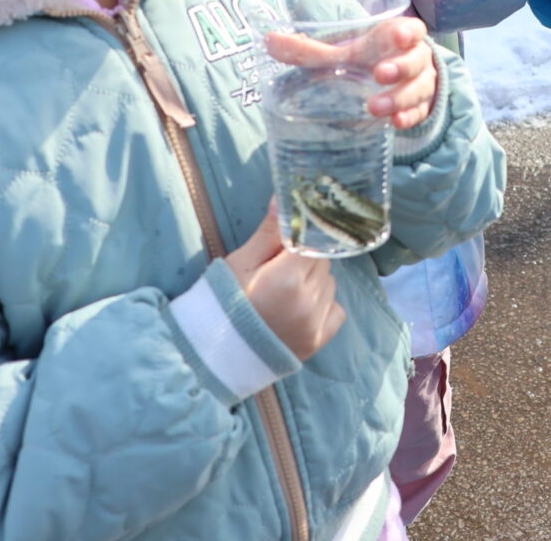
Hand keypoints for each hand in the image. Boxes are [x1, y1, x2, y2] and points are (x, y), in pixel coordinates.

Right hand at [226, 205, 344, 360]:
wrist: (214, 354)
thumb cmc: (223, 303)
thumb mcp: (241, 262)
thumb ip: (270, 231)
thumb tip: (285, 197)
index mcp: (287, 278)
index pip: (313, 241)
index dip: (301, 237)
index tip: (289, 239)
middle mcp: (308, 301)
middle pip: (322, 261)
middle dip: (304, 259)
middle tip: (277, 270)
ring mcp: (315, 324)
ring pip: (330, 283)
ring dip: (314, 281)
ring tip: (284, 293)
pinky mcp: (319, 341)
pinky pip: (336, 310)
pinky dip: (324, 305)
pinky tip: (298, 308)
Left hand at [263, 16, 437, 129]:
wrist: (398, 83)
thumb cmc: (368, 61)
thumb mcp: (342, 54)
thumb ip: (309, 50)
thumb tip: (269, 40)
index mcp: (396, 37)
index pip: (410, 29)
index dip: (406, 31)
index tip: (398, 36)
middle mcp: (414, 58)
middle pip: (416, 60)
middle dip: (400, 67)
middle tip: (380, 74)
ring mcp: (420, 84)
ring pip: (418, 88)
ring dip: (399, 97)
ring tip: (376, 108)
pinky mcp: (420, 107)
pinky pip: (419, 112)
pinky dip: (409, 117)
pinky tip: (396, 123)